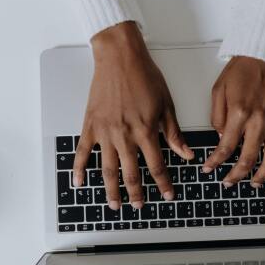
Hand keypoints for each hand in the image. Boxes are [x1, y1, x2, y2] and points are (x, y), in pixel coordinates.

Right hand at [72, 22, 194, 209]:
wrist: (119, 57)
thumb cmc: (143, 76)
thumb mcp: (166, 104)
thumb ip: (173, 133)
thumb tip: (186, 154)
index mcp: (146, 131)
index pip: (156, 166)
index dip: (163, 184)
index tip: (168, 195)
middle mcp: (124, 135)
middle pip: (130, 173)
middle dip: (136, 194)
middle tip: (139, 206)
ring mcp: (105, 132)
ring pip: (107, 169)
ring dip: (111, 190)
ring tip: (114, 204)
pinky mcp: (90, 125)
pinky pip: (83, 152)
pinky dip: (79, 169)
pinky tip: (79, 183)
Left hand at [203, 56, 264, 186]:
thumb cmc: (244, 68)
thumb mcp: (219, 89)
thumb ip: (217, 116)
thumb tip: (220, 137)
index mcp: (240, 114)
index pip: (225, 147)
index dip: (215, 162)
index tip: (209, 169)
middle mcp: (260, 122)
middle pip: (248, 160)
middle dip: (235, 176)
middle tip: (228, 181)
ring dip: (262, 176)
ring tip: (254, 183)